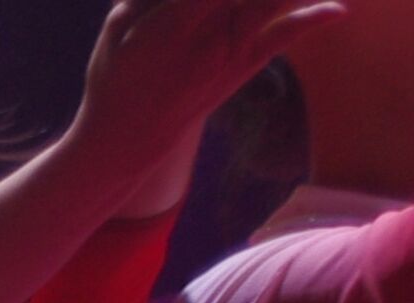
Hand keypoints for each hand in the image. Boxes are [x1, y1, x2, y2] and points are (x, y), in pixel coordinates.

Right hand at [67, 0, 349, 207]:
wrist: (128, 140)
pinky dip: (313, 17)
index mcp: (170, 24)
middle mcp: (208, 37)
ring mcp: (230, 52)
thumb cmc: (115, 78)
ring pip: (273, 3)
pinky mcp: (244, 66)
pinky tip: (336, 9)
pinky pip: (286, 35)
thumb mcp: (118, 26)